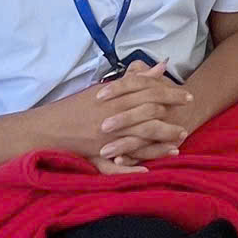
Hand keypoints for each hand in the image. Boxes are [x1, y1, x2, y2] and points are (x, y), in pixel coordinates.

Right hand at [33, 67, 191, 173]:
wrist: (49, 128)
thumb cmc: (78, 106)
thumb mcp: (105, 89)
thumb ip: (134, 79)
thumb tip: (161, 66)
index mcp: (114, 98)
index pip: (149, 92)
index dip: (171, 93)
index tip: (187, 95)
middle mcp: (112, 117)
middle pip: (149, 114)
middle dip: (171, 116)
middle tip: (189, 117)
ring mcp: (106, 138)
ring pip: (140, 138)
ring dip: (161, 141)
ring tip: (179, 141)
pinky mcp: (97, 156)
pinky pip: (119, 165)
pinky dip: (134, 167)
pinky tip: (150, 170)